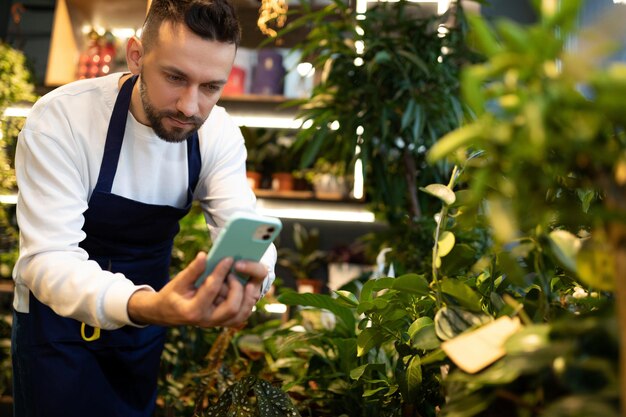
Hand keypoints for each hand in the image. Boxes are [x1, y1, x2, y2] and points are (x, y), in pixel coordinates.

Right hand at [127, 252, 267, 327]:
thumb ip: (192, 270)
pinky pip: (242, 316)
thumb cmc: (173, 295)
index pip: (212, 289)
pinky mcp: (223, 322)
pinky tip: (246, 288)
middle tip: (233, 272)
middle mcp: (207, 320)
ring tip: (245, 280)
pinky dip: (247, 302)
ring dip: (246, 296)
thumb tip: (204, 255)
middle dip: (237, 287)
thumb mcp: (178, 282)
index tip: (228, 258)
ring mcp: (217, 323)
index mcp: (193, 310)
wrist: (168, 313)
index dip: (221, 272)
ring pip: (241, 314)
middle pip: (231, 307)